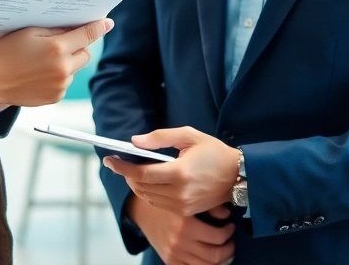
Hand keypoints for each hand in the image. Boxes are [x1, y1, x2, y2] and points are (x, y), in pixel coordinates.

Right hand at [0, 19, 110, 106]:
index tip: (107, 22)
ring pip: (76, 68)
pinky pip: (66, 82)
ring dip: (67, 62)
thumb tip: (76, 27)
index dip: (98, 27)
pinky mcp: (55, 97)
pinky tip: (41, 73)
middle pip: (85, 53)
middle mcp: (62, 69)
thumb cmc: (6, 52)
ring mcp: (60, 86)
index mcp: (56, 49)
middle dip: (78, 46)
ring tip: (43, 61)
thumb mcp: (29, 32)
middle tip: (61, 43)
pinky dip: (59, 76)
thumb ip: (56, 29)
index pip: (87, 35)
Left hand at [103, 127, 238, 216]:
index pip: (141, 173)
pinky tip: (151, 181)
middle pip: (141, 187)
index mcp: (179, 173)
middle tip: (121, 162)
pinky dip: (150, 193)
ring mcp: (182, 205)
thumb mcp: (188, 136)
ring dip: (137, 184)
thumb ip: (160, 137)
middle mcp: (179, 193)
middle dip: (128, 174)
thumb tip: (135, 142)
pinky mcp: (186, 211)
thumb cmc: (214, 152)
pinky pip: (159, 204)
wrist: (239, 175)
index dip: (122, 167)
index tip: (109, 159)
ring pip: (148, 198)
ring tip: (135, 170)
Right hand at [127, 195, 233, 264]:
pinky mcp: (169, 261)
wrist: (142, 211)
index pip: (217, 237)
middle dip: (228, 249)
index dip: (229, 233)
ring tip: (223, 251)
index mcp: (186, 224)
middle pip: (214, 255)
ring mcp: (174, 254)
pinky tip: (208, 259)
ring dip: (220, 260)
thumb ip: (209, 205)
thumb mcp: (186, 197)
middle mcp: (180, 242)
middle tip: (231, 241)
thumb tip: (227, 214)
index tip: (230, 226)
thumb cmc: (167, 202)